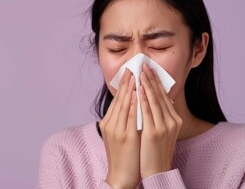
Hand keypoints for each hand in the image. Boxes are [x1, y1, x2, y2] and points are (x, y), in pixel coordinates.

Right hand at [99, 69, 139, 188]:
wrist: (121, 176)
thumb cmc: (124, 156)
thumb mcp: (120, 135)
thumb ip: (123, 121)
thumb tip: (133, 105)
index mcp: (108, 123)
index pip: (116, 100)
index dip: (123, 85)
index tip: (129, 72)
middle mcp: (110, 124)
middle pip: (118, 99)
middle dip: (126, 82)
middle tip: (132, 68)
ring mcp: (116, 130)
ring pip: (123, 105)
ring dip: (129, 88)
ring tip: (135, 75)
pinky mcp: (124, 136)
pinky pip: (129, 116)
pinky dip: (133, 103)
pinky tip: (137, 93)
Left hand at [139, 63, 182, 178]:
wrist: (157, 171)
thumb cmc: (156, 151)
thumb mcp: (163, 131)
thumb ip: (161, 116)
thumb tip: (156, 101)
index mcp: (175, 120)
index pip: (164, 96)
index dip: (156, 82)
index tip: (149, 70)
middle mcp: (172, 121)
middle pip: (160, 95)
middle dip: (151, 79)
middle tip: (144, 65)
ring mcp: (164, 127)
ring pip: (154, 100)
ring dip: (146, 84)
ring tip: (140, 72)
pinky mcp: (155, 132)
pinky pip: (147, 111)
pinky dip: (143, 98)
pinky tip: (138, 89)